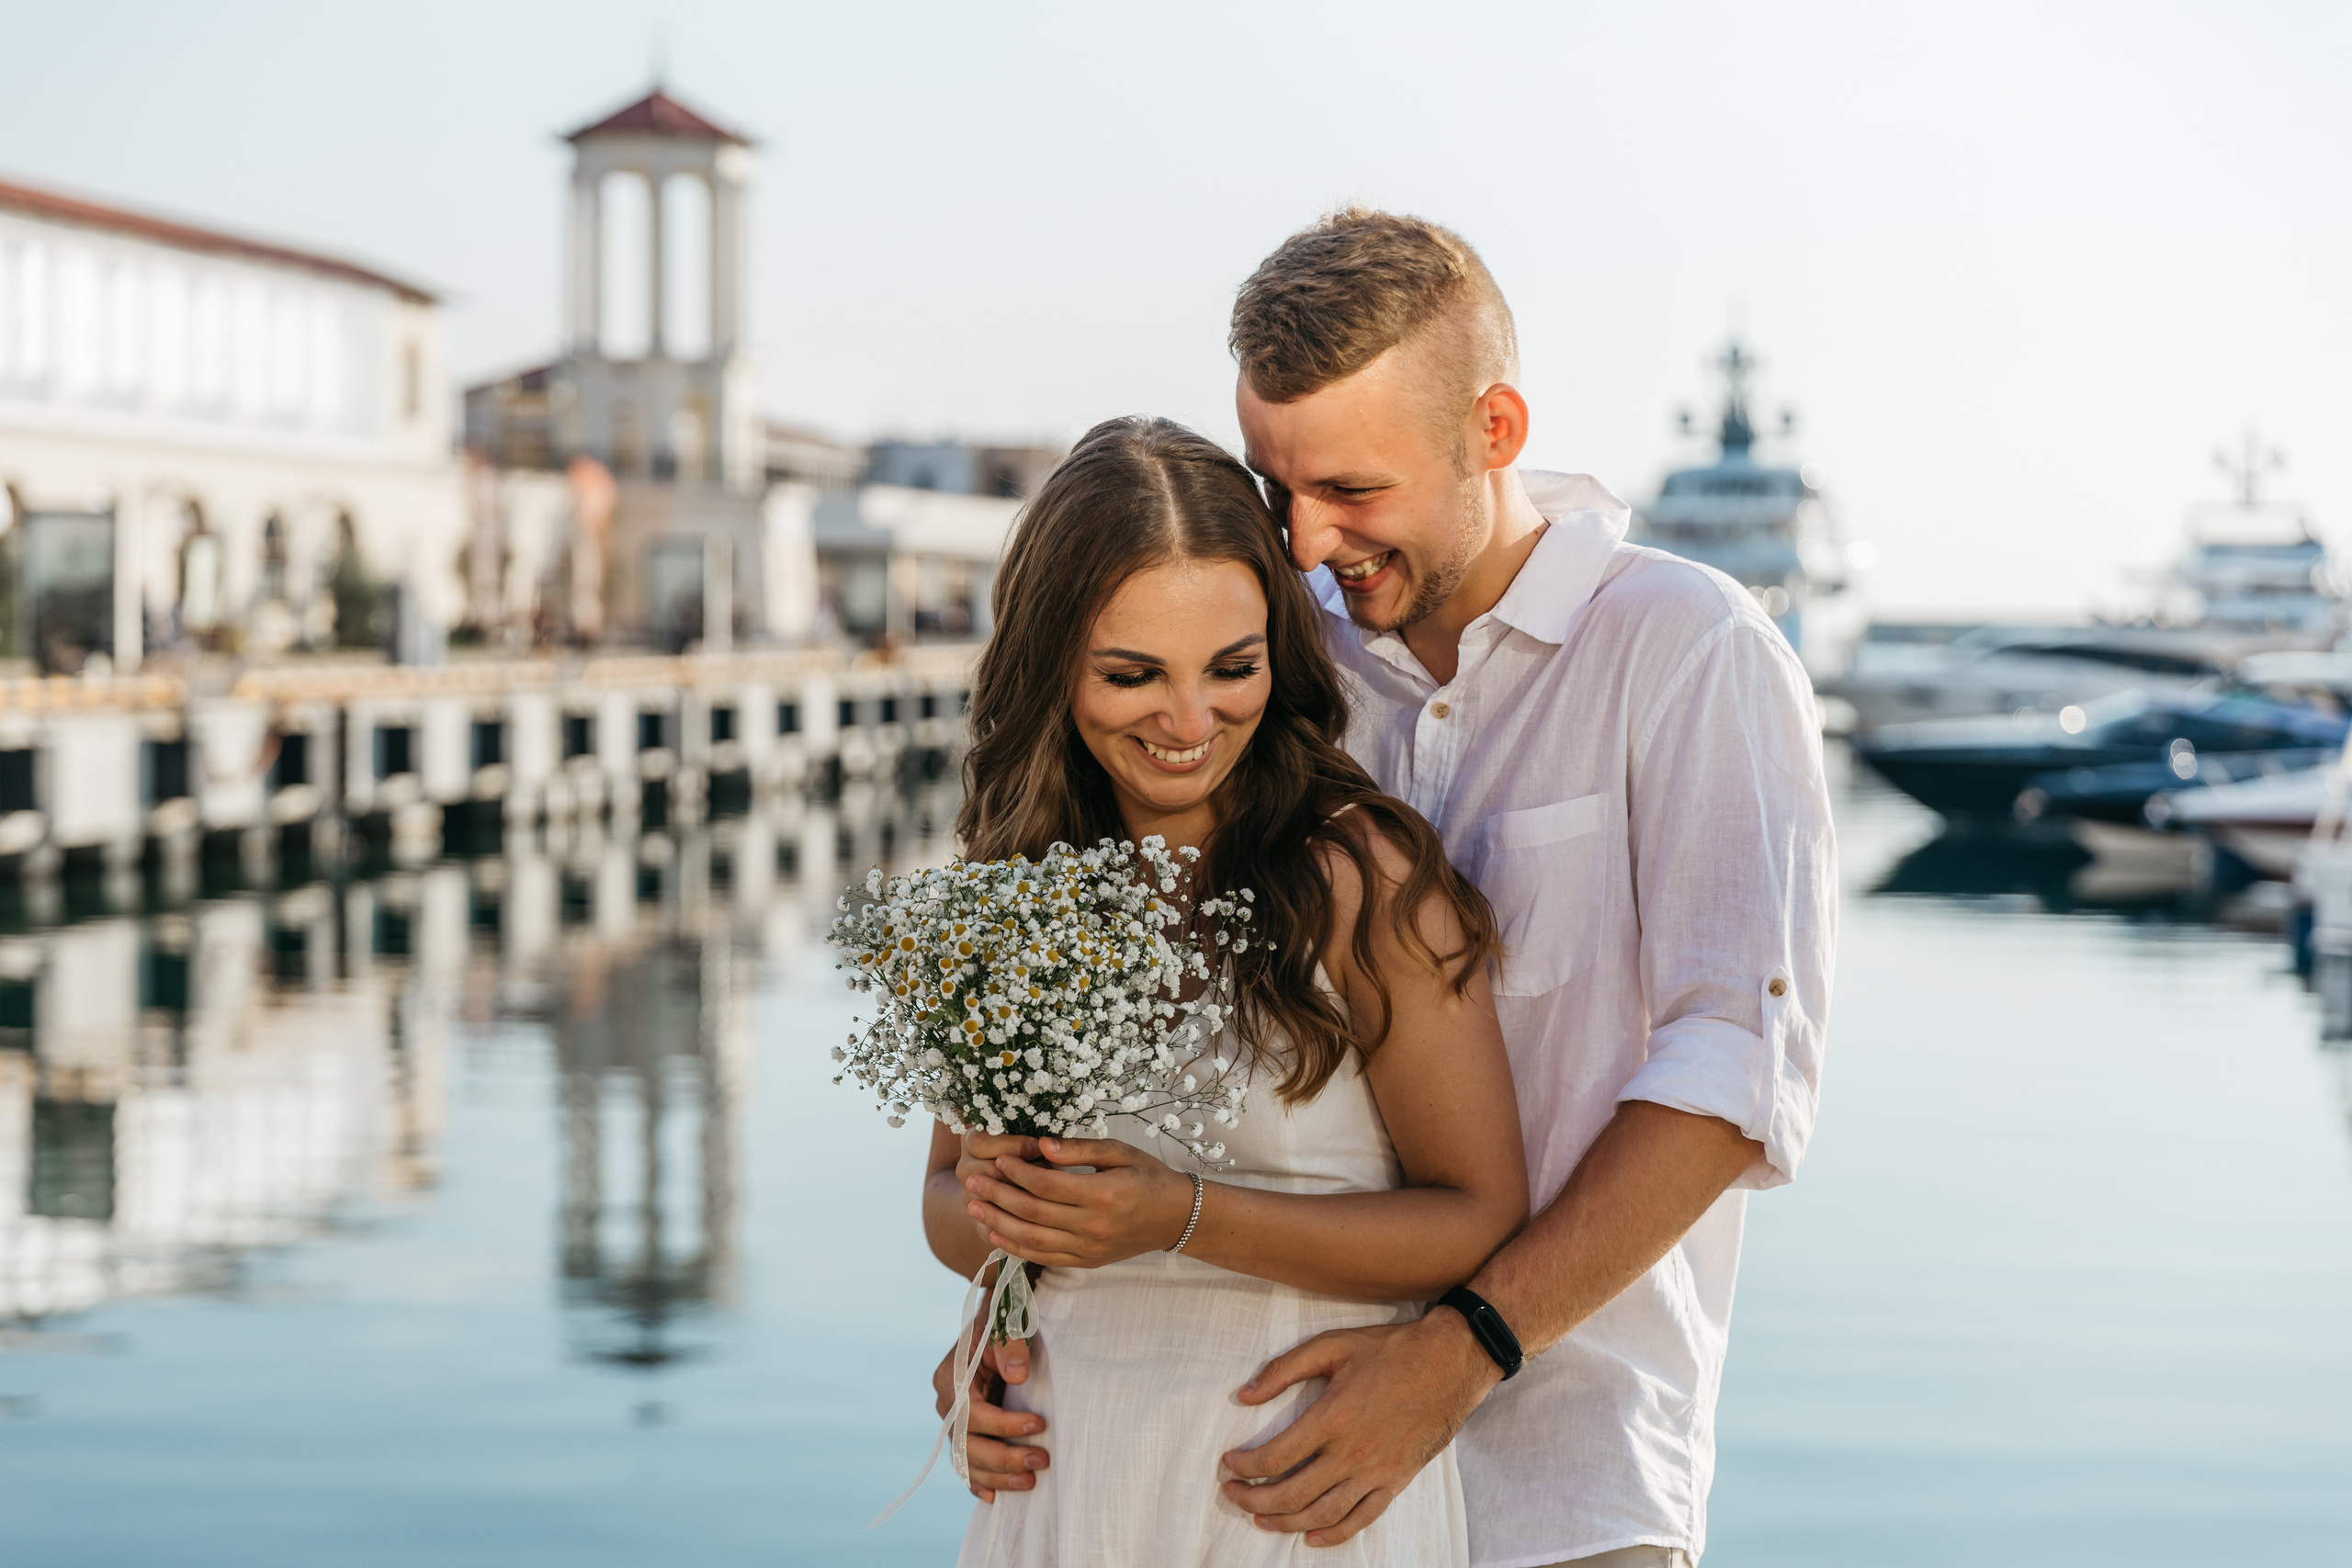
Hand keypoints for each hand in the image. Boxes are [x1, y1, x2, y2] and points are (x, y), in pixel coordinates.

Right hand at [931, 1328, 1048, 1502]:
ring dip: (997, 1476)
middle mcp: (946, 1403)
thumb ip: (1011, 1346)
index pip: (972, 1412)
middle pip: (966, 1443)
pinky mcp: (964, 1433)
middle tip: (1041, 1461)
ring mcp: (952, 1422)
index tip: (1039, 1423)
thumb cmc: (1004, 1322)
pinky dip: (979, 1483)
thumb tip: (1017, 1376)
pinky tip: (996, 1498)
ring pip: (966, 1460)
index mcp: (951, 1376)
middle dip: (1004, 1457)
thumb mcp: (1009, 1324)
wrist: (998, 1325)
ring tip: (1031, 1482)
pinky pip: (965, 1465)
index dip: (1004, 1424)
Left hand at [962, 1135, 1192, 1267]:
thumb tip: (1041, 1145)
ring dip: (998, 1223)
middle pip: (1033, 1213)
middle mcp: (1093, 1226)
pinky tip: (995, 1233)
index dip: (1017, 1172)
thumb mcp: (1121, 1152)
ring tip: (973, 1206)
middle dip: (998, 1196)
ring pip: (1032, 1240)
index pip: (1047, 1186)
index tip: (998, 1159)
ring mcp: (1088, 1249)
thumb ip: (1081, 1148)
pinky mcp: (1086, 1262)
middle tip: (972, 1182)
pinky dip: (1016, 1247)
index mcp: (1102, 1195)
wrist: (1176, 1217)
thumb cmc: (1149, 1177)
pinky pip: (1044, 1257)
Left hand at [1218, 1310, 1501, 1546]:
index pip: (1275, 1456)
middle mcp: (1353, 1453)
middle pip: (1291, 1494)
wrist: (1451, 1362)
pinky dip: (1333, 1534)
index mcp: (1333, 1418)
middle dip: (1253, 1500)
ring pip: (1322, 1514)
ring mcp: (1376, 1472)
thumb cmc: (1391, 1349)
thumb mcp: (1332, 1345)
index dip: (1244, 1466)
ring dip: (1285, 1522)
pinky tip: (1312, 1536)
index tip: (1228, 1464)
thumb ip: (1283, 1370)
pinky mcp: (1396, 1480)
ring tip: (1260, 1517)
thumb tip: (1243, 1396)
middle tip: (1232, 1495)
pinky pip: (1361, 1518)